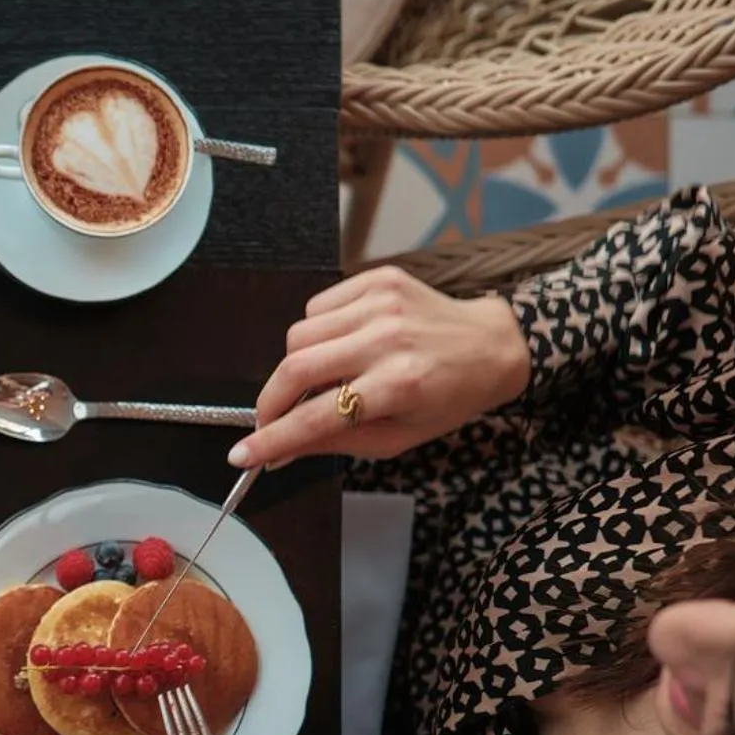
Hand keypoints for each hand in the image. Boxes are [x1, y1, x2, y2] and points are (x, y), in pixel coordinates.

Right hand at [226, 266, 527, 469]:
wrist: (492, 345)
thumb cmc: (448, 399)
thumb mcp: (399, 437)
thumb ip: (336, 442)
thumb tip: (282, 450)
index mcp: (399, 385)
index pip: (316, 416)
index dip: (273, 438)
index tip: (242, 455)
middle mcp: (387, 339)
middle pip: (296, 367)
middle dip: (270, 402)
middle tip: (269, 421)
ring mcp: (381, 303)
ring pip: (299, 335)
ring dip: (297, 365)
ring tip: (325, 377)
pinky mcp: (377, 280)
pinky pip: (316, 308)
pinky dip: (317, 333)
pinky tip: (342, 345)